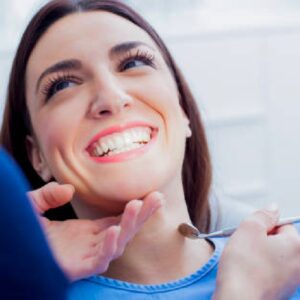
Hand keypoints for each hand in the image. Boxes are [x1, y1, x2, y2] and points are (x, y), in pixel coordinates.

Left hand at [27, 182, 162, 281]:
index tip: (150, 195)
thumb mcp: (33, 205)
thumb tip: (69, 190)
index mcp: (87, 231)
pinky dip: (109, 247)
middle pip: (125, 230)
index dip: (134, 209)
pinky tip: (113, 230)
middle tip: (158, 197)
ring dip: (129, 225)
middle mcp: (91, 243)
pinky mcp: (77, 268)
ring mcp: (86, 255)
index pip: (118, 219)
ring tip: (137, 205)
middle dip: (143, 215)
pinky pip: (99, 260)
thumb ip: (49, 195)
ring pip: (117, 243)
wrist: (8, 249)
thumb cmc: (21, 232)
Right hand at [213, 207, 299, 299]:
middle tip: (247, 247)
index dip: (263, 227)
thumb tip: (273, 208)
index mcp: (297, 246)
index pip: (282, 225)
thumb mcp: (249, 228)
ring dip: (259, 255)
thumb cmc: (244, 267)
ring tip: (246, 261)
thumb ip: (263, 214)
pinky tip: (247, 273)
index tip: (252, 235)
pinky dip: (259, 270)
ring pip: (273, 257)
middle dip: (262, 241)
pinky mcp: (281, 292)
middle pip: (279, 242)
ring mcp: (292, 281)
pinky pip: (270, 272)